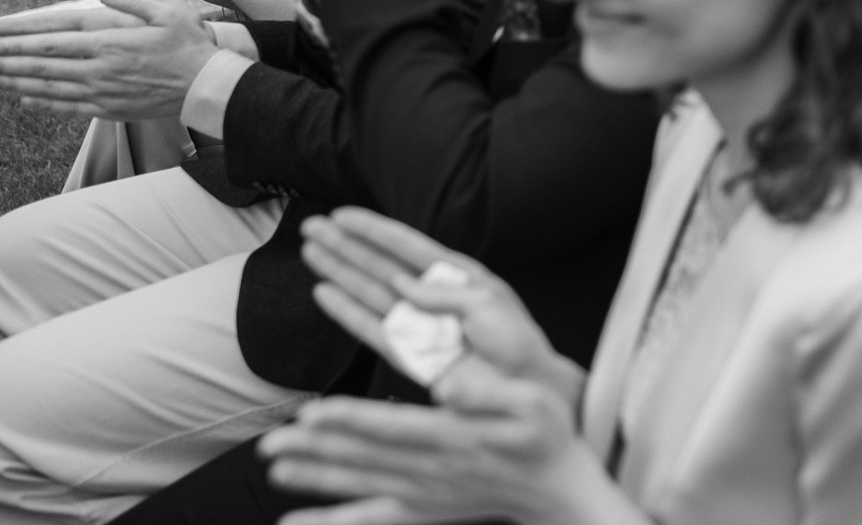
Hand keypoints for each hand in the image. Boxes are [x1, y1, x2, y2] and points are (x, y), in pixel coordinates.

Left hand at [0, 0, 215, 118]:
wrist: (207, 86)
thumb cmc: (190, 44)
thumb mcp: (170, 6)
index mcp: (110, 37)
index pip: (53, 33)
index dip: (21, 33)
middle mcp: (99, 65)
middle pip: (43, 60)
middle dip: (8, 56)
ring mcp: (102, 90)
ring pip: (49, 85)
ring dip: (17, 79)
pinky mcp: (108, 108)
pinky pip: (66, 106)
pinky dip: (42, 102)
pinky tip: (25, 99)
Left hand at [260, 365, 609, 524]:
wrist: (555, 489)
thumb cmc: (545, 436)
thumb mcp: (533, 401)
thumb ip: (490, 391)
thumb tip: (448, 385)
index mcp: (456, 438)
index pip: (393, 428)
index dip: (352, 420)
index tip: (314, 412)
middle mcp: (433, 471)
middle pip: (365, 458)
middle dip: (316, 450)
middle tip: (271, 443)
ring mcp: (424, 495)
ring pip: (360, 484)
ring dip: (315, 478)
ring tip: (275, 468)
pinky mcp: (421, 510)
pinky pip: (370, 520)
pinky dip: (331, 523)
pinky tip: (293, 524)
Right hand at [299, 207, 575, 403]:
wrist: (523, 387)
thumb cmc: (516, 341)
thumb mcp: (486, 304)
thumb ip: (442, 293)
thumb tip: (401, 283)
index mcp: (453, 275)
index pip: (404, 245)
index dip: (372, 230)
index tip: (340, 215)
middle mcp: (428, 296)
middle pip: (377, 264)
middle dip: (345, 246)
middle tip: (310, 228)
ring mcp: (415, 324)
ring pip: (366, 291)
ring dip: (338, 272)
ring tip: (310, 251)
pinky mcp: (406, 354)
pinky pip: (369, 329)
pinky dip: (345, 312)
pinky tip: (323, 293)